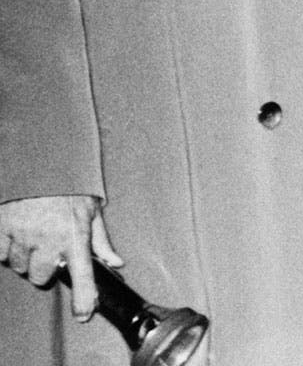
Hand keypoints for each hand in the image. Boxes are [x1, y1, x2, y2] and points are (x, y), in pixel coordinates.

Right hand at [0, 194, 121, 318]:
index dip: (84, 299)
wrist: (42, 163)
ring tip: (34, 236)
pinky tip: (16, 234)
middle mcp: (48, 239)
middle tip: (49, 250)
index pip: (83, 276)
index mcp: (75, 235)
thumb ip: (101, 240)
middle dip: (45, 268)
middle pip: (41, 277)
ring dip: (26, 258)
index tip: (83, 313)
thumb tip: (116, 262)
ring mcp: (22, 235)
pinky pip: (0, 253)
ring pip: (20, 267)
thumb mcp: (92, 210)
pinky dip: (6, 248)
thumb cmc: (69, 186)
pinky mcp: (1, 229)